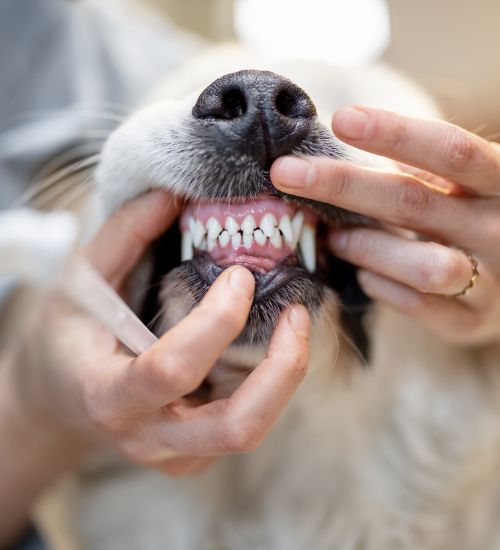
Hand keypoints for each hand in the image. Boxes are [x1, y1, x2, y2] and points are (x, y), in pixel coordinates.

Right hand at [2, 190, 309, 486]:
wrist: (60, 398)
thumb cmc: (69, 337)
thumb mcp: (81, 281)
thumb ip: (124, 235)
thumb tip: (171, 194)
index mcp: (108, 395)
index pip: (171, 369)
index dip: (216, 320)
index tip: (240, 275)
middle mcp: (148, 436)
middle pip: (237, 428)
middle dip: (282, 369)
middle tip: (297, 314)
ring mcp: (177, 454)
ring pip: (252, 430)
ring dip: (285, 375)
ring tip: (294, 323)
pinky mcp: (196, 455)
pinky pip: (246, 423)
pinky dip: (268, 382)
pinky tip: (265, 344)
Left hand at [271, 106, 499, 345]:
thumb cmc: (471, 221)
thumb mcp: (459, 186)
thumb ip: (419, 171)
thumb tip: (341, 146)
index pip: (450, 151)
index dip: (396, 133)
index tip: (341, 120)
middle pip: (414, 203)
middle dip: (343, 186)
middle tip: (286, 173)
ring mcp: (491, 281)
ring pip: (420, 264)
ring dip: (363, 246)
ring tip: (334, 238)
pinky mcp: (469, 321)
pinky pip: (414, 303)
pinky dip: (377, 284)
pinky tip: (363, 273)